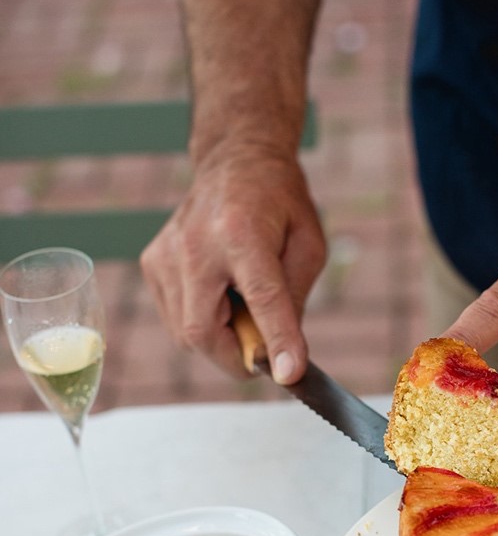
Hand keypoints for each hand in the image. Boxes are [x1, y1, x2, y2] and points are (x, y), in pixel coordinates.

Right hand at [140, 141, 325, 382]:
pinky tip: (220, 294)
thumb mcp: (307, 246)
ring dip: (221, 339)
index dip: (276, 340)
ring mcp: (165, 255)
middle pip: (203, 332)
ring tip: (242, 305)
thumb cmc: (278, 204)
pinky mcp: (151, 264)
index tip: (288, 374)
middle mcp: (194, 245)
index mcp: (243, 233)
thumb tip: (283, 357)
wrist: (234, 161)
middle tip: (265, 351)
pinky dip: (203, 323)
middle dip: (236, 357)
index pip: (261, 298)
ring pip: (186, 335)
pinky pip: (176, 320)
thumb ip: (293, 301)